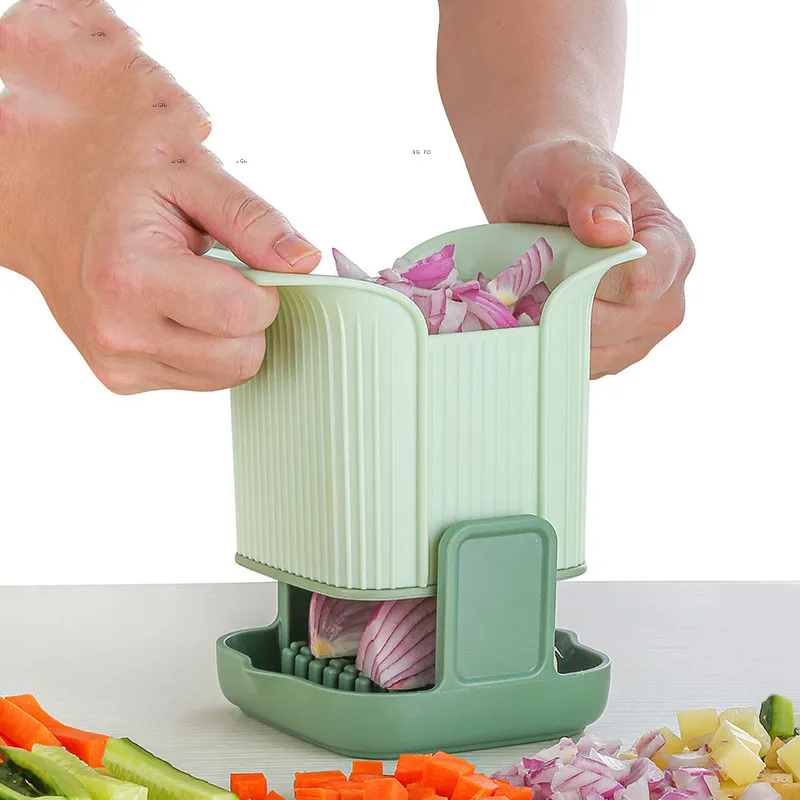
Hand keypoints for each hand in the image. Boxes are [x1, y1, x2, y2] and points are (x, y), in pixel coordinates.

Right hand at [0, 0, 319, 393]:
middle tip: (221, 274)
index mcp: (131, 277)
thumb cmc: (117, 182)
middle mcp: (118, 332)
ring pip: (226, 376)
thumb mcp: (189, 176)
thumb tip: (305, 260)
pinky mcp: (121, 380)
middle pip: (241, 358)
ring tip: (192, 288)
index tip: (246, 262)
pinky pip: (201, 379)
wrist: (45, 206)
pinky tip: (176, 310)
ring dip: (228, 335)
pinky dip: (204, 347)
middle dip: (250, 317)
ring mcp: (117, 364)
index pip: (242, 315)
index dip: (265, 289)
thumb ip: (253, 219)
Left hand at [496, 139, 694, 377]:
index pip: (639, 286)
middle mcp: (668, 296)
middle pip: (614, 328)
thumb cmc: (560, 176)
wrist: (543, 198)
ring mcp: (640, 332)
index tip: (550, 269)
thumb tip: (609, 230)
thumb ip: (591, 187)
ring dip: (550, 332)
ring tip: (530, 297)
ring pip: (592, 354)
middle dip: (562, 310)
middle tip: (528, 283)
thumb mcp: (571, 162)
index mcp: (673, 247)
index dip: (589, 284)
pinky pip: (577, 367)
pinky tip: (533, 320)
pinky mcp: (612, 354)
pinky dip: (548, 349)